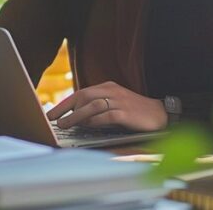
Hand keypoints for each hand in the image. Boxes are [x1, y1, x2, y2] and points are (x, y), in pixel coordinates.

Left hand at [46, 81, 167, 131]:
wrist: (160, 114)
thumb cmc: (134, 112)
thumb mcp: (115, 104)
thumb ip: (98, 108)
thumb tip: (76, 118)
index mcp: (107, 87)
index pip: (81, 93)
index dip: (65, 103)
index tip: (51, 114)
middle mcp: (112, 91)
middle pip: (84, 96)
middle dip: (66, 108)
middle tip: (54, 120)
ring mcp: (119, 101)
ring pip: (92, 105)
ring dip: (76, 116)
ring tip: (64, 125)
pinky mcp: (126, 113)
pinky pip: (106, 115)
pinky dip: (94, 121)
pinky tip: (86, 126)